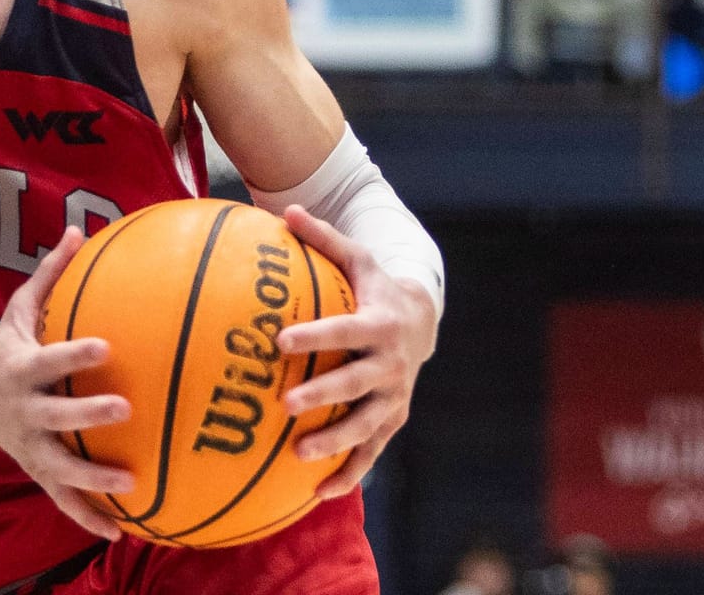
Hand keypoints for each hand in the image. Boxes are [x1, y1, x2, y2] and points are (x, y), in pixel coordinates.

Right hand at [0, 227, 134, 539]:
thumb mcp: (18, 310)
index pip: (49, 359)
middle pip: (54, 415)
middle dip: (86, 415)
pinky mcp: (37, 472)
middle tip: (124, 408)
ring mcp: (29, 445)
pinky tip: (121, 530)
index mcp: (21, 369)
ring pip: (60, 467)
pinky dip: (88, 517)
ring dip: (93, 478)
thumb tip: (77, 229)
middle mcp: (23, 411)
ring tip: (131, 483)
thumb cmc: (8, 349)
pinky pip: (63, 500)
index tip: (106, 346)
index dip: (74, 354)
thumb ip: (50, 275)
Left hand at [275, 205, 438, 499]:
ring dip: (334, 442)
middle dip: (322, 395)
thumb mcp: (356, 258)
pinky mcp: (391, 421)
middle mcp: (390, 365)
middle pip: (355, 384)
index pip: (344, 331)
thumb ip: (322, 238)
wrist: (422, 320)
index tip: (281, 341)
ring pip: (365, 426)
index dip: (315, 336)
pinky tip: (317, 493)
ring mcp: (393, 397)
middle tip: (285, 403)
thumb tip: (284, 209)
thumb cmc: (373, 286)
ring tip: (297, 456)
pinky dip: (348, 473)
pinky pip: (370, 452)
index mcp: (378, 324)